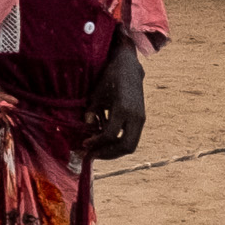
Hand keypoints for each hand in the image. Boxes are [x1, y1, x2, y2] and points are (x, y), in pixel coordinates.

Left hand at [90, 46, 147, 160]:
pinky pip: (131, 138)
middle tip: (91, 156)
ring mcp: (140, 119)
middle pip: (126, 146)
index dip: (96, 143)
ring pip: (130, 145)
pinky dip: (118, 144)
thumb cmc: (110, 78)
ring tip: (96, 152)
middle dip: (107, 154)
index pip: (110, 135)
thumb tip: (87, 126)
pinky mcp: (140, 120)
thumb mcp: (97, 93)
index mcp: (123, 109)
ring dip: (113, 152)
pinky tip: (104, 144)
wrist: (129, 68)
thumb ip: (92, 111)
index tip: (84, 144)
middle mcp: (135, 117)